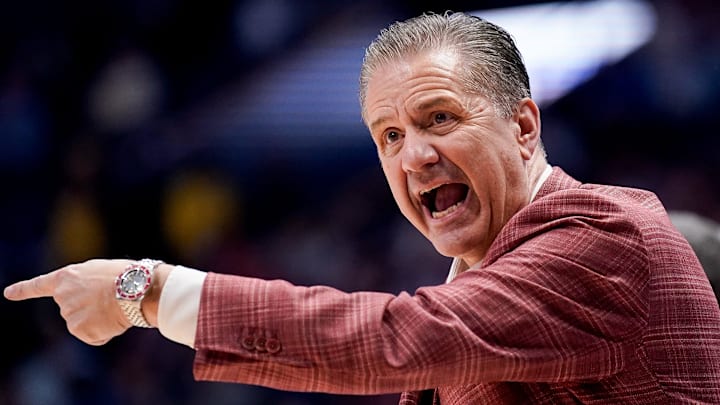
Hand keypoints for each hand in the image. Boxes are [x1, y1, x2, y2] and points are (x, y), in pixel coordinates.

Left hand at [4, 259, 133, 344]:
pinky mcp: (78, 329)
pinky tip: (114, 320)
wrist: (134, 288)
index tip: (8, 293)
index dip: (23, 290)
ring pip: (84, 324)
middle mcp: (62, 296)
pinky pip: (94, 337)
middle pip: (73, 310)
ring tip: (116, 307)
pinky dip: (105, 333)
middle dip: (90, 309)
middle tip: (111, 299)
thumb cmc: (126, 276)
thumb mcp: (100, 273)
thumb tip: (91, 306)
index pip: (40, 285)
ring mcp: (69, 313)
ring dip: (100, 321)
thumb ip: (86, 286)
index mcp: (67, 277)